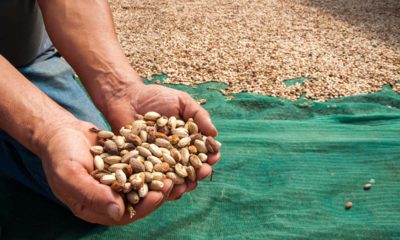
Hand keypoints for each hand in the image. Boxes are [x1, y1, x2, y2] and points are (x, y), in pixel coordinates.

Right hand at [38, 119, 173, 224]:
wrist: (60, 131)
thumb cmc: (60, 154)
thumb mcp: (71, 175)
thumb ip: (92, 194)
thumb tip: (118, 213)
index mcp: (95, 207)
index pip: (124, 214)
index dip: (144, 207)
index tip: (160, 195)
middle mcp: (109, 197)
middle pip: (139, 201)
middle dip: (159, 194)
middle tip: (177, 184)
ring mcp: (118, 181)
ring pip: (145, 185)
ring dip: (163, 179)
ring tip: (181, 172)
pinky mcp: (125, 165)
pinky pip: (143, 167)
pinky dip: (157, 163)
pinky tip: (171, 156)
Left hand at [101, 83, 220, 199]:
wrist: (126, 97)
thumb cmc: (156, 97)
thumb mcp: (181, 101)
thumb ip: (198, 115)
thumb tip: (214, 133)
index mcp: (187, 141)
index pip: (202, 152)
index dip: (210, 156)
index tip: (213, 157)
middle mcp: (174, 155)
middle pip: (190, 169)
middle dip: (199, 173)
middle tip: (203, 172)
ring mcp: (157, 163)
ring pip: (172, 180)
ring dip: (181, 185)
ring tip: (186, 186)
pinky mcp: (140, 168)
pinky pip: (150, 181)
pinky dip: (156, 186)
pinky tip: (162, 188)